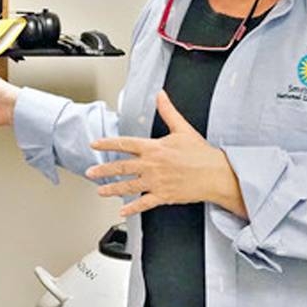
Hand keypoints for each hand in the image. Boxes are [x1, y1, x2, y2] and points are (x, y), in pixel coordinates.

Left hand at [85, 90, 247, 217]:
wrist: (216, 174)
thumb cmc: (201, 153)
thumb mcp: (182, 128)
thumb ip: (168, 111)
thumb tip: (161, 95)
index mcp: (154, 148)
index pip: (125, 144)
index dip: (107, 143)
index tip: (95, 144)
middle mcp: (151, 165)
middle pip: (121, 167)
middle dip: (103, 170)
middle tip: (90, 172)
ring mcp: (156, 182)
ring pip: (128, 186)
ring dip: (112, 189)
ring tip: (100, 191)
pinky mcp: (163, 196)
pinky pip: (144, 203)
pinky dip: (132, 209)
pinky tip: (122, 211)